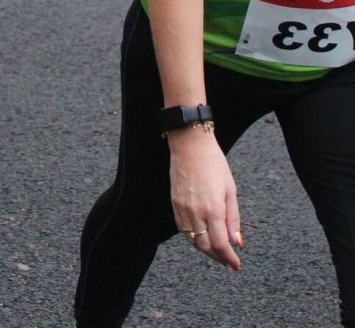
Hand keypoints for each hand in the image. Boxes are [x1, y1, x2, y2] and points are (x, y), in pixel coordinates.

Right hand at [169, 130, 242, 270]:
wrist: (190, 145)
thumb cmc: (214, 164)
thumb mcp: (230, 190)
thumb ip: (233, 218)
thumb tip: (237, 241)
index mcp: (213, 208)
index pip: (221, 244)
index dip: (229, 258)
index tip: (236, 265)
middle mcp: (196, 211)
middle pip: (205, 247)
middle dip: (218, 256)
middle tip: (228, 260)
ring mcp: (183, 208)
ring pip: (193, 240)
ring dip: (205, 249)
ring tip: (216, 250)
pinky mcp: (175, 203)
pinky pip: (183, 228)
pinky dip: (193, 237)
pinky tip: (201, 235)